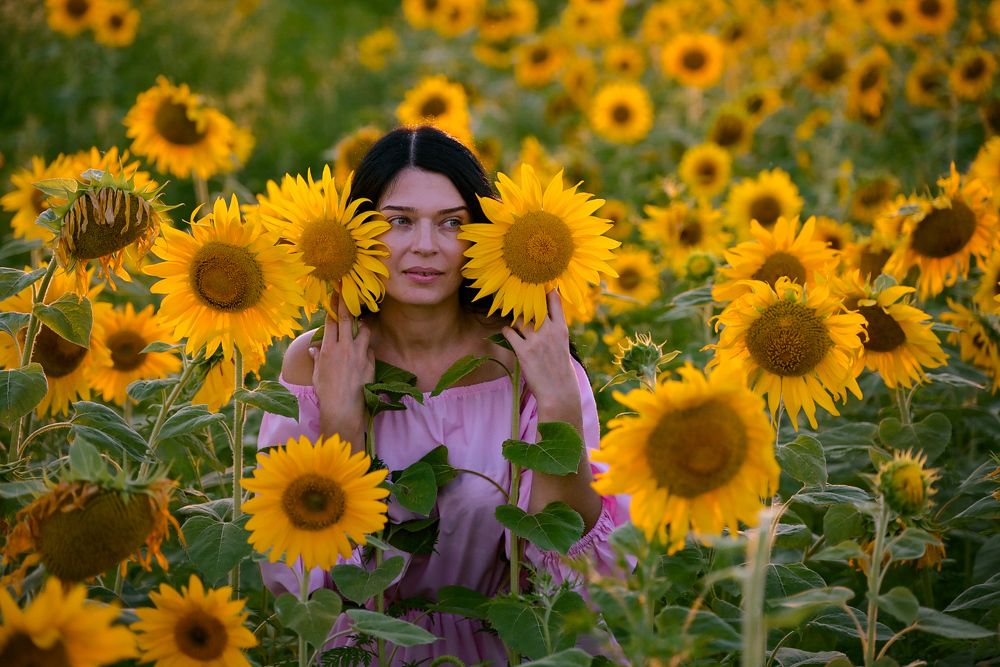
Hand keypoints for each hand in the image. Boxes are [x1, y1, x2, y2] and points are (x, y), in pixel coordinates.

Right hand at [310, 294, 374, 448]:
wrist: (343, 406)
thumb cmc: (326, 391)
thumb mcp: (317, 373)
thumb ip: (317, 358)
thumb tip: (314, 348)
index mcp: (328, 348)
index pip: (331, 322)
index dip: (333, 308)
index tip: (335, 296)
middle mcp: (344, 348)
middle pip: (348, 320)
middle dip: (347, 304)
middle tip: (348, 293)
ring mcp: (359, 354)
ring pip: (365, 331)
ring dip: (364, 326)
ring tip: (363, 324)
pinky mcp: (370, 363)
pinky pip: (370, 349)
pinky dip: (367, 348)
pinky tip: (364, 351)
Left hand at [501, 290, 578, 418]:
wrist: (558, 391)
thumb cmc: (561, 369)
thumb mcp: (562, 345)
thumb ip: (554, 330)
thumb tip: (542, 318)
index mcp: (561, 328)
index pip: (553, 301)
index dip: (545, 291)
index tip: (538, 286)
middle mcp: (548, 331)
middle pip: (532, 306)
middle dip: (524, 304)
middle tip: (518, 301)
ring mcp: (535, 340)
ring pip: (519, 319)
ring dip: (515, 320)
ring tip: (514, 323)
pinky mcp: (523, 351)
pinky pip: (509, 332)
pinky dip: (506, 331)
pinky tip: (507, 332)